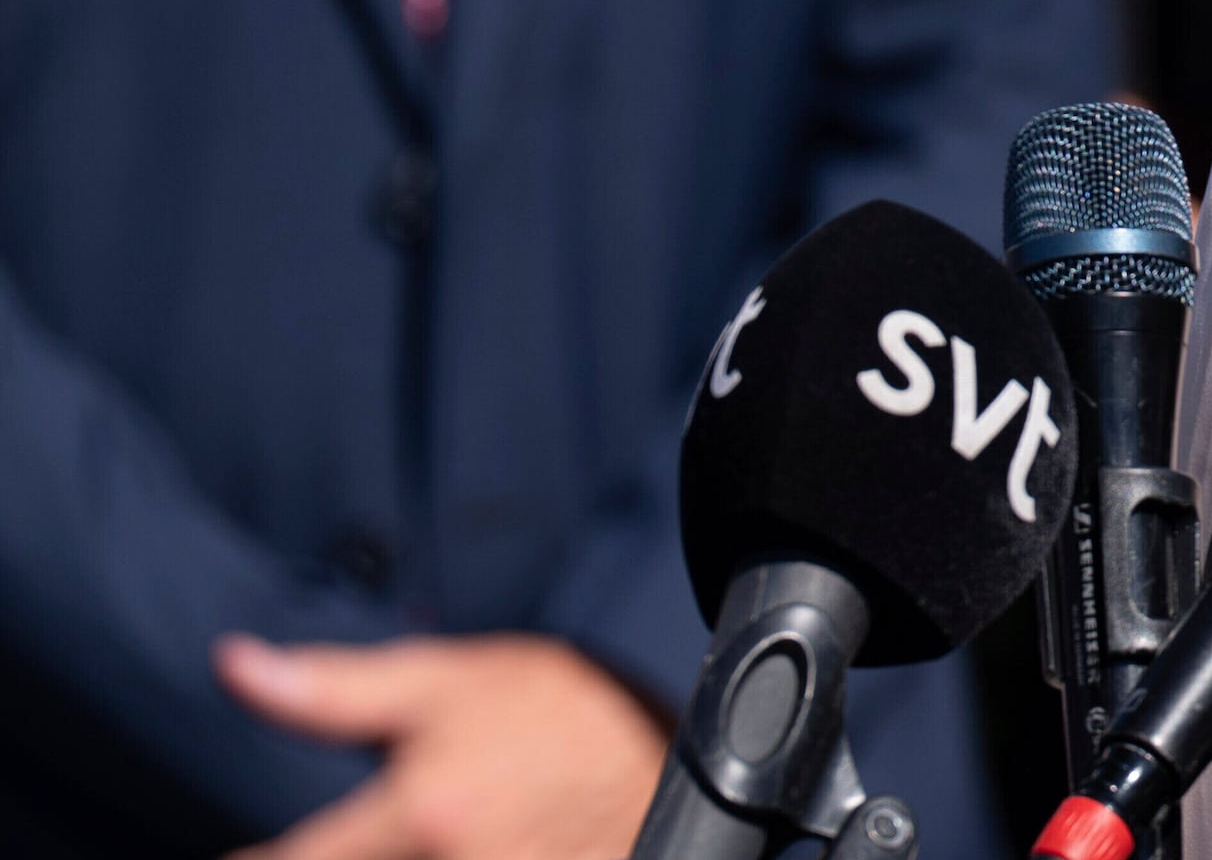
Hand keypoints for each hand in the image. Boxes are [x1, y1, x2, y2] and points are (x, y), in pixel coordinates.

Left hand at [216, 633, 666, 859]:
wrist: (686, 764)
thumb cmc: (567, 714)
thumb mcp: (453, 679)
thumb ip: (333, 687)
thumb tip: (233, 664)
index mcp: (417, 818)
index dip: (244, 859)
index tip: (235, 847)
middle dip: (327, 854)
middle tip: (357, 825)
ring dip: (388, 858)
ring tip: (418, 832)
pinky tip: (452, 847)